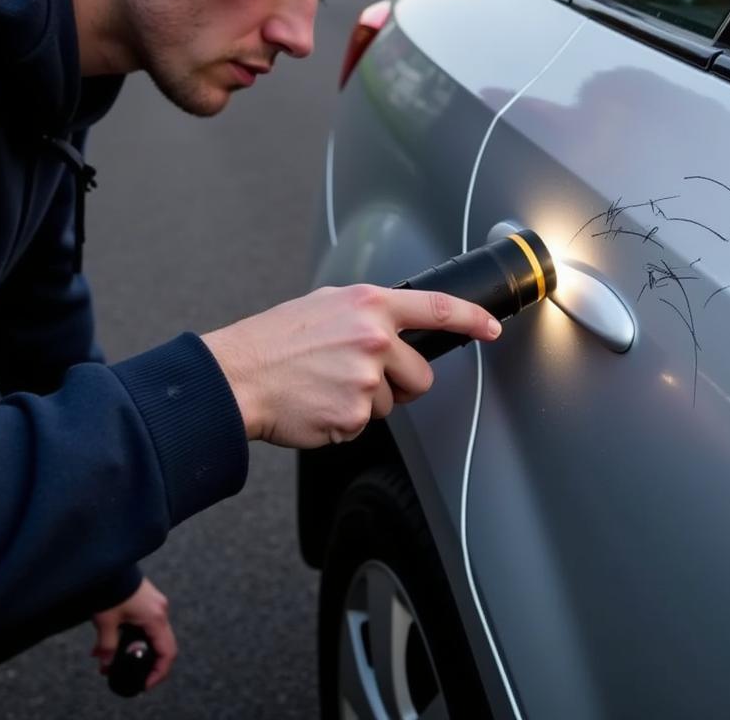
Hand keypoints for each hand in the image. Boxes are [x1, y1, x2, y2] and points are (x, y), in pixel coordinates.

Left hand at [91, 577, 175, 690]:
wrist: (110, 564)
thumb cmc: (113, 589)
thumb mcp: (107, 622)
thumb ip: (107, 646)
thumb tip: (106, 663)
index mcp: (156, 618)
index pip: (168, 652)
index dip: (160, 672)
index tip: (147, 684)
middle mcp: (160, 612)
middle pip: (162, 645)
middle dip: (144, 663)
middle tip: (127, 673)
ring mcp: (156, 605)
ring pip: (152, 635)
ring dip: (135, 649)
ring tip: (109, 657)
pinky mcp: (148, 601)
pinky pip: (147, 625)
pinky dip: (133, 637)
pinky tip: (111, 639)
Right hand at [202, 284, 500, 447]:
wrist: (238, 376)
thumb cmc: (276, 340)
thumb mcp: (326, 305)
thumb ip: (366, 312)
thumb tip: (395, 324)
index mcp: (369, 306)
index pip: (437, 309)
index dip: (471, 319)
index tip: (490, 328)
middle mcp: (374, 339)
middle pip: (420, 375)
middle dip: (401, 384)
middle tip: (361, 377)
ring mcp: (366, 379)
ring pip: (391, 404)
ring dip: (366, 402)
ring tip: (326, 385)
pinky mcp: (354, 415)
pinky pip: (364, 425)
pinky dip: (344, 420)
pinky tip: (318, 403)